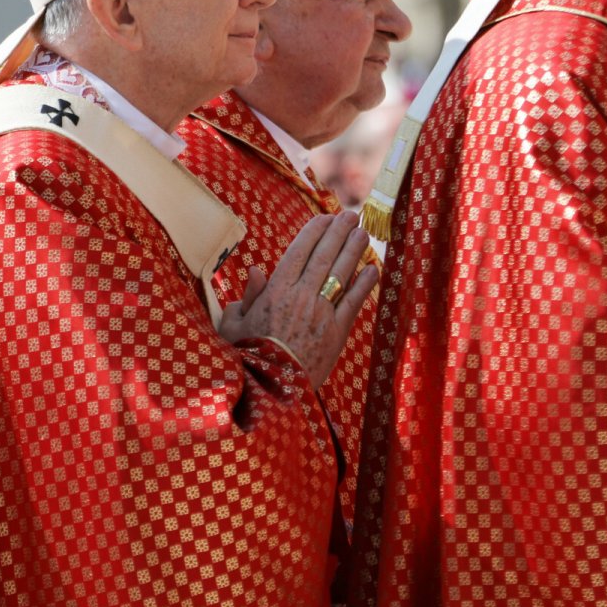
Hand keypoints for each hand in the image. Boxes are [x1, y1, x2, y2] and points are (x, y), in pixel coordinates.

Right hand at [217, 212, 377, 389]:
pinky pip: (353, 303)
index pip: (299, 251)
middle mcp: (301, 296)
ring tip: (362, 233)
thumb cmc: (246, 357)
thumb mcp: (234, 324)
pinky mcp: (337, 333)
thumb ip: (247, 296)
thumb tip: (256, 271)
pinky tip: (372, 269)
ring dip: (354, 251)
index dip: (314, 231)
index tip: (325, 218)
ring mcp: (321, 314)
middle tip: (350, 216)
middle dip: (339, 232)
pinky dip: (363, 284)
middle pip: (324, 256)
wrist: (270, 391)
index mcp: (275, 291)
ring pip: (341, 274)